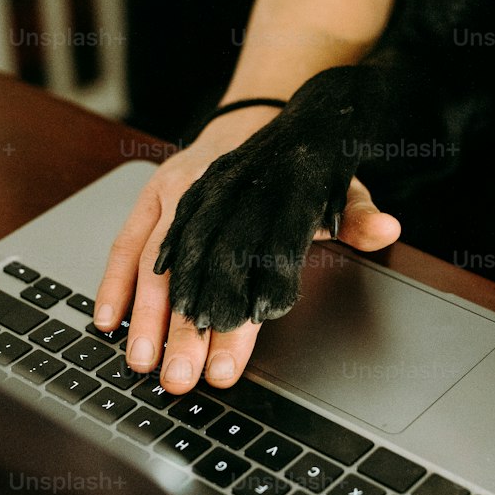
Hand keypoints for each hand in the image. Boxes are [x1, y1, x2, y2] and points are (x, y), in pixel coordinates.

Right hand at [94, 110, 400, 395]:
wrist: (260, 114)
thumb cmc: (295, 167)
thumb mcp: (335, 186)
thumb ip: (355, 215)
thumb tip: (386, 228)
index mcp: (254, 199)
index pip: (241, 272)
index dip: (235, 323)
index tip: (228, 367)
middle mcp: (208, 198)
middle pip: (191, 274)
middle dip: (182, 333)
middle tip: (180, 380)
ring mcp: (175, 197)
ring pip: (152, 262)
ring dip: (143, 316)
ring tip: (140, 363)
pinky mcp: (151, 198)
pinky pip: (126, 243)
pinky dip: (114, 282)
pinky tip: (107, 320)